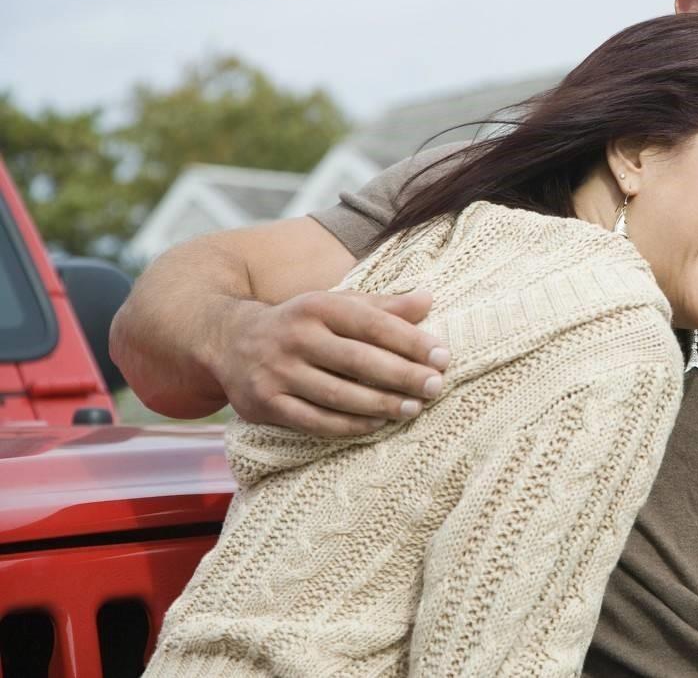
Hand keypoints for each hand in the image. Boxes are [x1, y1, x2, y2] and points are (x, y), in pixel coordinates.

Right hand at [209, 289, 449, 435]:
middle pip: (358, 360)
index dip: (410, 341)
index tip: (443, 356)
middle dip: (402, 375)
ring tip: (415, 408)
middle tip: (436, 386)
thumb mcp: (335, 306)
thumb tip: (429, 299)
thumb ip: (382, 307)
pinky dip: (350, 425)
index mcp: (317, 306)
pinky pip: (315, 421)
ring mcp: (277, 372)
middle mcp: (295, 336)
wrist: (227, 339)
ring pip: (338, 394)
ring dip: (381, 404)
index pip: (371, 324)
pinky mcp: (265, 404)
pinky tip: (378, 424)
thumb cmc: (300, 323)